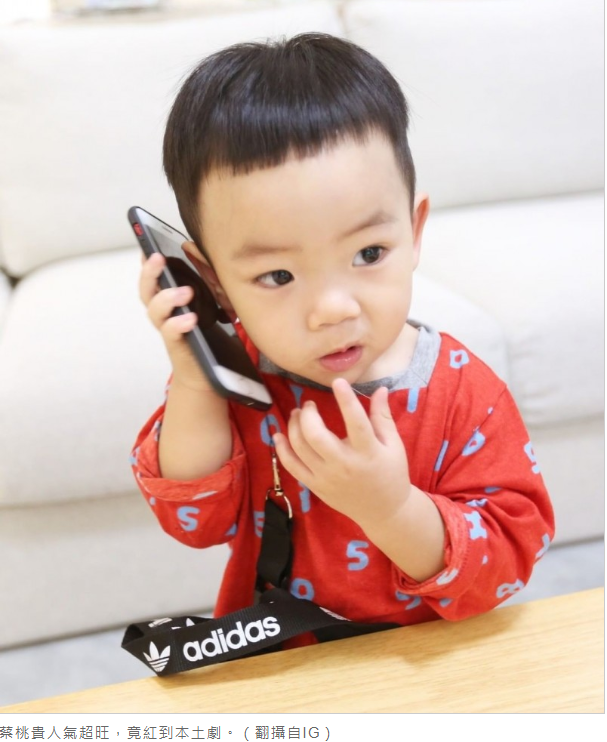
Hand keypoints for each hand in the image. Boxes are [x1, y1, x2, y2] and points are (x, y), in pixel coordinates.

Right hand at [138, 252, 214, 392]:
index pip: (154, 277)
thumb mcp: (213, 299)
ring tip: (185, 292)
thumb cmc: (208, 332)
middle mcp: (163, 313)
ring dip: (166, 298)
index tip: (148, 243)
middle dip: (149, 273)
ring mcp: (167, 328)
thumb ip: (206, 277)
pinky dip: (178, 324)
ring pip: (154, 311)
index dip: (147, 261)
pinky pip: (170, 332)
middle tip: (157, 258)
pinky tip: (191, 318)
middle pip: (146, 290)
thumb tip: (197, 250)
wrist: (208, 372)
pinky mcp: (176, 345)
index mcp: (169, 299)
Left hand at [273, 378, 411, 530]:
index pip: (356, 422)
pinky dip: (282, 449)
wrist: (383, 511)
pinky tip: (280, 434)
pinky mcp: (315, 486)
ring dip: (294, 426)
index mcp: (368, 452)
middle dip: (308, 414)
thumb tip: (380, 389)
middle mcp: (344, 465)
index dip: (346, 400)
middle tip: (309, 404)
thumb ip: (383, 416)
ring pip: (300, 448)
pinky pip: (292, 466)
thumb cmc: (391, 473)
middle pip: (316, 436)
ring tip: (297, 414)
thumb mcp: (394, 445)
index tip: (337, 382)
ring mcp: (326, 477)